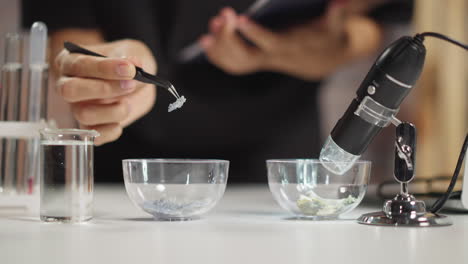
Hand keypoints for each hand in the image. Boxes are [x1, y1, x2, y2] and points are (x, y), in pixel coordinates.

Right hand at [55, 39, 156, 144]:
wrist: (136, 80)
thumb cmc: (126, 63)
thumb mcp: (131, 53)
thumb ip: (130, 59)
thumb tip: (134, 65)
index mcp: (71, 61)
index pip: (80, 64)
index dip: (105, 68)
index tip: (129, 69)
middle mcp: (68, 84)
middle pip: (70, 91)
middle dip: (104, 89)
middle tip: (130, 85)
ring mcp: (76, 107)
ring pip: (83, 115)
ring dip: (112, 110)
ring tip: (127, 103)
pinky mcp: (88, 127)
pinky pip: (94, 135)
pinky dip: (110, 131)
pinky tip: (121, 121)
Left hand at [199, 3, 381, 79]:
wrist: (322, 62)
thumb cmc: (327, 40)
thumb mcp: (337, 27)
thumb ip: (338, 15)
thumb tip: (341, 2)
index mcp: (291, 48)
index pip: (271, 43)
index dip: (255, 34)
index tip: (240, 20)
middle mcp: (274, 58)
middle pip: (246, 56)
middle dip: (229, 39)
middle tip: (221, 18)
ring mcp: (263, 62)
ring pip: (236, 63)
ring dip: (219, 48)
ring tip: (210, 28)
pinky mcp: (256, 62)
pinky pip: (233, 65)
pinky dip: (217, 56)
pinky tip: (207, 42)